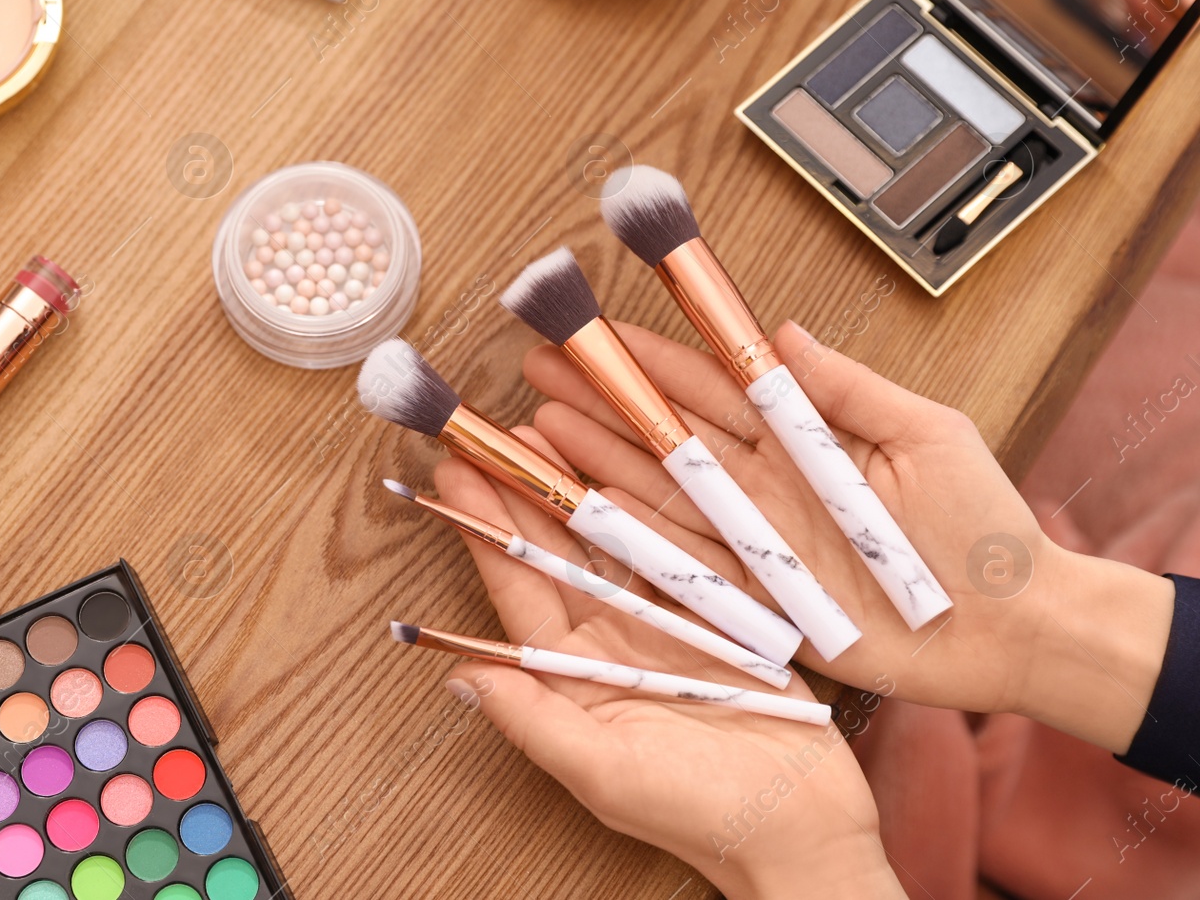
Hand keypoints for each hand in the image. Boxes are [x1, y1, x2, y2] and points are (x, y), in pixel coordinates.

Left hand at [434, 442, 905, 899]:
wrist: (802, 828)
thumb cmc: (695, 813)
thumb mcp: (603, 771)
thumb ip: (532, 719)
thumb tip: (457, 676)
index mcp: (571, 678)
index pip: (515, 592)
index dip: (483, 533)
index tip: (453, 477)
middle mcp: (608, 644)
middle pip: (556, 553)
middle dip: (523, 492)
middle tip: (493, 430)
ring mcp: (661, 625)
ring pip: (611, 539)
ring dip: (580, 485)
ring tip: (547, 427)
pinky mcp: (715, 614)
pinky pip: (676, 546)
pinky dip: (653, 503)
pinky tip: (631, 460)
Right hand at [520, 319, 1172, 751]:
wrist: (1013, 631)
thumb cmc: (987, 531)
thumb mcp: (930, 436)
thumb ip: (853, 389)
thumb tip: (784, 331)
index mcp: (805, 436)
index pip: (713, 385)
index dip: (653, 357)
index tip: (598, 327)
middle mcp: (768, 483)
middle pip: (668, 432)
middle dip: (602, 397)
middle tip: (539, 365)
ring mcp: (757, 540)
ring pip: (660, 490)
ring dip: (599, 459)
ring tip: (538, 428)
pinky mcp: (757, 598)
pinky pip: (680, 563)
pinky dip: (631, 538)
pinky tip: (583, 507)